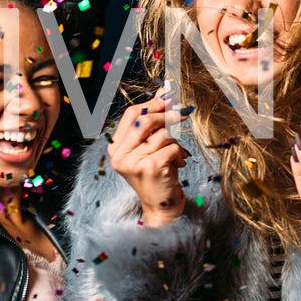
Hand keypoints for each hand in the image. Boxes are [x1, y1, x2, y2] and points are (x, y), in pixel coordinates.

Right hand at [108, 85, 188, 225]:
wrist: (162, 207)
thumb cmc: (157, 175)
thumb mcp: (151, 147)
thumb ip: (154, 123)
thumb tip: (164, 92)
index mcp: (117, 148)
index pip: (131, 114)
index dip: (152, 103)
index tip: (169, 96)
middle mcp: (120, 155)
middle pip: (145, 120)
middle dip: (167, 115)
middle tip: (183, 114)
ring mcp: (134, 162)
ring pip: (162, 135)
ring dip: (176, 141)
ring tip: (177, 154)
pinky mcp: (150, 168)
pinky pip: (172, 148)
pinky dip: (180, 154)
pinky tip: (178, 164)